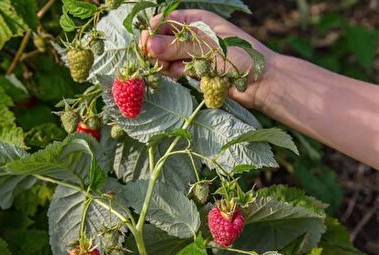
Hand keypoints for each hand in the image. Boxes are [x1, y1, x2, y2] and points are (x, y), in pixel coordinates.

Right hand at [140, 9, 277, 109]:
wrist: (261, 82)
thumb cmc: (240, 58)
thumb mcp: (208, 48)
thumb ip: (178, 46)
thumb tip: (149, 44)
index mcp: (197, 20)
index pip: (165, 21)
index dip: (153, 33)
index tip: (145, 47)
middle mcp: (193, 35)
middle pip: (163, 40)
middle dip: (158, 52)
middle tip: (161, 64)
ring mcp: (194, 53)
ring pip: (168, 57)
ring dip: (167, 65)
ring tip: (179, 71)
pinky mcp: (196, 71)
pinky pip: (177, 70)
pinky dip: (177, 74)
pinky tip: (185, 76)